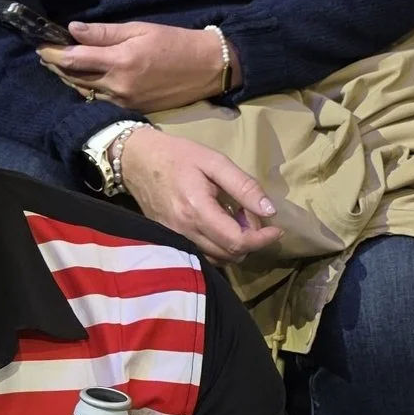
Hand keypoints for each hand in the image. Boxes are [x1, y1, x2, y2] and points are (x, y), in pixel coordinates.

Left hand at [42, 19, 229, 111]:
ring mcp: (123, 101)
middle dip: (57, 67)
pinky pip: (99, 101)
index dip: (54, 53)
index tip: (41, 46)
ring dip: (69, 80)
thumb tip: (73, 29)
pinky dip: (87, 90)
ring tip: (58, 67)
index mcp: (120, 62)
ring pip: (84, 92)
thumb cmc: (174, 42)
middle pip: (75, 78)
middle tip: (45, 55)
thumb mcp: (140, 29)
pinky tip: (81, 80)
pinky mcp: (131, 110)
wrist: (207, 68)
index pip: (75, 60)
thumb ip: (105, 32)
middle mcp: (118, 86)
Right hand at [116, 128, 282, 262]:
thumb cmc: (177, 156)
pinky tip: (221, 227)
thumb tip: (270, 210)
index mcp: (197, 211)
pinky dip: (219, 247)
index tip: (277, 229)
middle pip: (229, 254)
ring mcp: (175, 238)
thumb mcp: (214, 161)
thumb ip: (243, 186)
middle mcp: (185, 231)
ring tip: (239, 222)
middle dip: (251, 241)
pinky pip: (201, 254)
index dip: (262, 239)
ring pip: (216, 258)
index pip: (237, 241)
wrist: (137, 160)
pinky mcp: (169, 238)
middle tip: (255, 218)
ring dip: (235, 246)